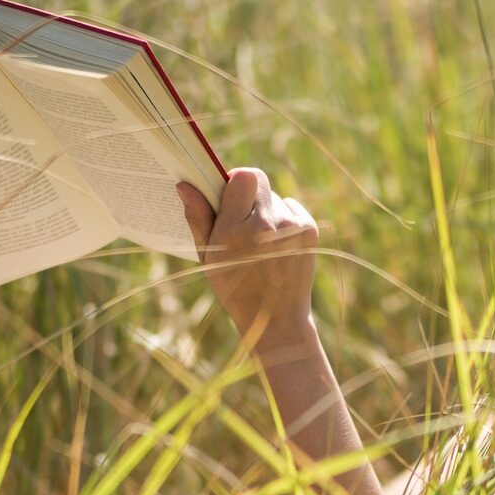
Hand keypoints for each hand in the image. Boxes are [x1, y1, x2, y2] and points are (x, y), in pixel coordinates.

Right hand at [177, 167, 318, 350]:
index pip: (242, 176)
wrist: (276, 318)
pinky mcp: (309, 230)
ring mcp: (292, 227)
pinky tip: (276, 245)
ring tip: (259, 241)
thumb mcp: (208, 257)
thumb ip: (198, 218)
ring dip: (264, 210)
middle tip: (240, 216)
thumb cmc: (234, 287)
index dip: (233, 181)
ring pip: (273, 197)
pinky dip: (283, 220)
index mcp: (236, 230)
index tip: (228, 195)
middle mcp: (267, 225)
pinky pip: (291, 208)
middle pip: (259, 179)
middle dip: (247, 192)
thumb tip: (184, 185)